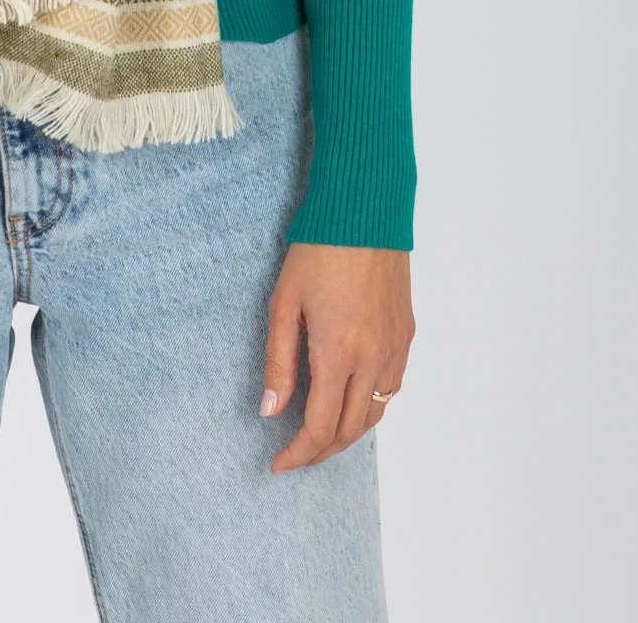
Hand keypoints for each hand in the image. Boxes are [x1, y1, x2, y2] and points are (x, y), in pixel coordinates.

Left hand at [260, 242, 413, 472]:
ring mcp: (396, 348)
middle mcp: (373, 359)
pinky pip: (391, 388)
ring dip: (348, 432)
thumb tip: (271, 411)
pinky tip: (351, 399)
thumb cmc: (317, 250)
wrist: (365, 213)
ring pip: (375, 414)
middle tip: (296, 455)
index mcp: (338, 353)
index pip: (320, 426)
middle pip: (350, 430)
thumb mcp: (284, 303)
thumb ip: (278, 361)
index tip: (278, 464)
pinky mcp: (407, 335)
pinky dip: (370, 406)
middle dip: (321, 451)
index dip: (298, 453)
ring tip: (320, 434)